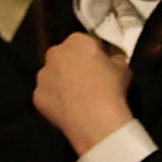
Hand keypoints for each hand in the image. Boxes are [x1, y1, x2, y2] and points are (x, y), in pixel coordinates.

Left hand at [34, 31, 136, 157]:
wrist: (95, 120)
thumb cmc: (111, 89)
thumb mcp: (123, 68)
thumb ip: (115, 59)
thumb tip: (112, 59)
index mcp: (77, 41)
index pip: (87, 42)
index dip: (96, 54)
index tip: (103, 66)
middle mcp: (55, 53)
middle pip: (65, 56)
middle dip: (75, 65)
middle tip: (90, 82)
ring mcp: (43, 75)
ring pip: (53, 75)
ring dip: (63, 82)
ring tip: (79, 98)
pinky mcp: (37, 95)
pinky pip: (48, 95)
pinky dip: (56, 100)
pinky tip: (69, 110)